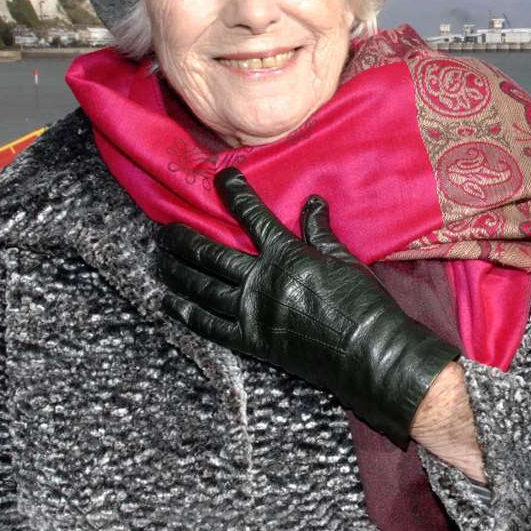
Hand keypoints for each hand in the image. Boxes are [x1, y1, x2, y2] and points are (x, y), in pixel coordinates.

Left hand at [155, 167, 460, 447]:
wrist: (370, 353)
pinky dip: (186, 314)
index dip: (234, 193)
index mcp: (287, 256)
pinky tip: (169, 303)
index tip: (221, 177)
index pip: (252, 216)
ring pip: (203, 288)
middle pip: (211, 255)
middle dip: (184, 239)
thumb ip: (320, 231)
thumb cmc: (364, 303)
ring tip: (161, 260)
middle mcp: (262, 281)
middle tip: (165, 230)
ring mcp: (253, 313)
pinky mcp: (252, 342)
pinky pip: (210, 326)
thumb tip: (312, 201)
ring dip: (177, 272)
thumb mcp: (345, 260)